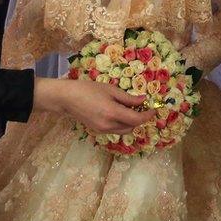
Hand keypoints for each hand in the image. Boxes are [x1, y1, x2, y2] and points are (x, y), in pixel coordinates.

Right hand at [32, 77, 152, 133]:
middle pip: (132, 127)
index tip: (153, 109)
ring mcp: (103, 130)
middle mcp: (109, 125)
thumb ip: (128, 98)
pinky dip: (120, 123)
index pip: (137, 119)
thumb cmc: (88, 89)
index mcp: (113, 113)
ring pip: (124, 130)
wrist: (66, 99)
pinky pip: (115, 130)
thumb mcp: (110, 90)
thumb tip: (144, 100)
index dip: (147, 115)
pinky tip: (116, 111)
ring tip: (127, 108)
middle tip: (139, 105)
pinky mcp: (98, 131)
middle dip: (138, 118)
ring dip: (130, 122)